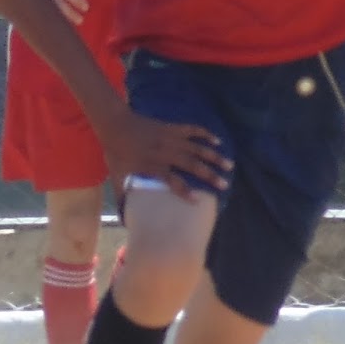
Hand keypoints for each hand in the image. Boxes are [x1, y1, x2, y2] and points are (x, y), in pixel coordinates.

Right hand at [23, 0, 88, 24]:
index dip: (78, 1)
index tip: (86, 8)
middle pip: (60, 4)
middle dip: (70, 14)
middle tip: (80, 21)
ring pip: (50, 9)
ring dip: (60, 17)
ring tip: (67, 25)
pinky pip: (41, 8)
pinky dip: (49, 15)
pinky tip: (53, 21)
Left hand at [102, 111, 232, 200]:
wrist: (115, 125)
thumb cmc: (116, 153)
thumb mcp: (117, 177)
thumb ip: (122, 198)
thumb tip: (125, 219)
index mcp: (151, 166)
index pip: (171, 180)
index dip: (185, 191)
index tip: (197, 200)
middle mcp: (164, 152)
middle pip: (190, 164)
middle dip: (208, 174)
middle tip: (224, 184)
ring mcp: (169, 138)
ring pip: (196, 148)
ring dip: (213, 156)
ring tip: (229, 165)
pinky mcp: (171, 128)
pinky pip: (192, 130)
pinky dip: (205, 134)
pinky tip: (218, 141)